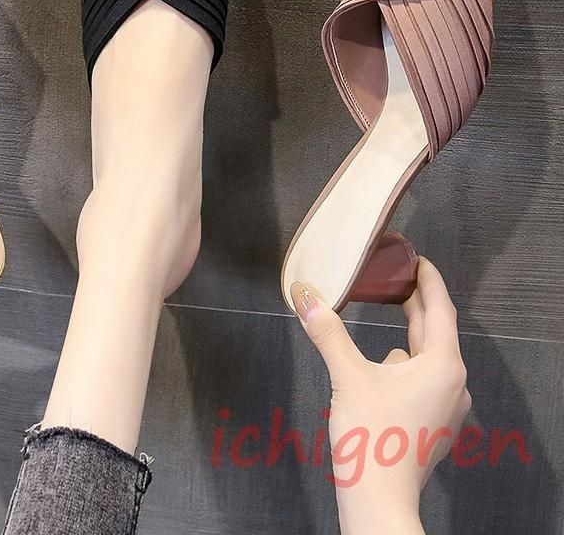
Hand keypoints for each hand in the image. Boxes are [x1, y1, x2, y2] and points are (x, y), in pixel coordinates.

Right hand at [292, 258, 470, 534]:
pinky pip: (424, 379)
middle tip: (392, 277)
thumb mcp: (347, 375)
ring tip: (384, 318)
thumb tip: (303, 293)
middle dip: (414, 304)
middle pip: (435, 331)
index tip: (414, 257)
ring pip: (428, 358)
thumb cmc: (370, 433)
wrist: (378, 500)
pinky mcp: (436, 424)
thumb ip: (327, 331)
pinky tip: (382, 369)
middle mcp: (454, 382)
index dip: (427, 278)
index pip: (440, 307)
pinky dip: (406, 364)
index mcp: (442, 363)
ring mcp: (448, 407)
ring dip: (408, 336)